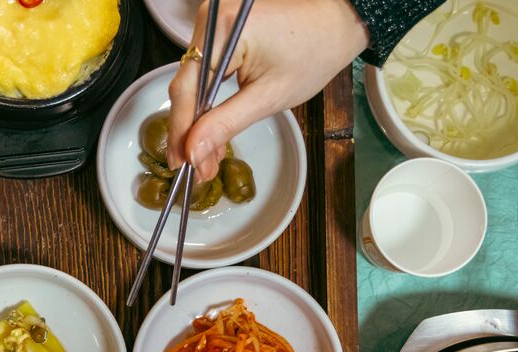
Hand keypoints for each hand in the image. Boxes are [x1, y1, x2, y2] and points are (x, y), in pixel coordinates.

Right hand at [167, 0, 368, 177]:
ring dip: (198, 119)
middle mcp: (210, 20)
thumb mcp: (269, 97)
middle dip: (191, 130)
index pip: (186, 88)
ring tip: (207, 154)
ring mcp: (212, 23)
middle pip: (186, 85)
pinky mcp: (218, 31)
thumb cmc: (314, 53)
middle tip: (198, 167)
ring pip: (192, 82)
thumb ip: (226, 124)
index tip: (183, 164)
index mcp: (222, 30)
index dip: (181, 130)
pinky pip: (203, 72)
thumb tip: (193, 151)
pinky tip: (212, 126)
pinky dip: (207, 101)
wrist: (336, 24)